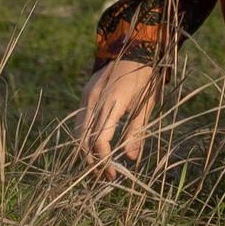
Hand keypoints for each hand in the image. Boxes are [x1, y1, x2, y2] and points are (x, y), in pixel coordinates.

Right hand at [78, 57, 159, 175]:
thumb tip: (131, 159)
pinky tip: (94, 147)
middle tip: (105, 176)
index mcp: (114, 102)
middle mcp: (95, 99)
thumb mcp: (146, 105)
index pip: (100, 139)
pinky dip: (84, 137)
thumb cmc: (145, 78)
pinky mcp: (85, 95)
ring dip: (85, 151)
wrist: (135, 50)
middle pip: (85, 139)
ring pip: (78, 132)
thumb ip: (137, 131)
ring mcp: (87, 96)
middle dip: (93, 161)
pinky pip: (79, 121)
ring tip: (99, 165)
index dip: (104, 159)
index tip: (113, 173)